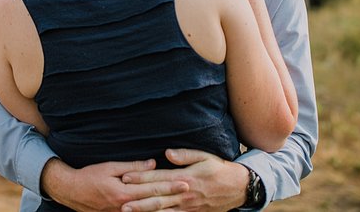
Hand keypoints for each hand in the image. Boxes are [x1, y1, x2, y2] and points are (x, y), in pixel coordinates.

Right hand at [42, 158, 189, 211]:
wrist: (71, 191)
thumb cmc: (89, 176)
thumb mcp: (110, 167)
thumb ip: (132, 167)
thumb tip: (153, 164)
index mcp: (124, 192)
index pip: (152, 189)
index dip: (170, 185)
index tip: (185, 182)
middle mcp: (125, 207)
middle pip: (155, 203)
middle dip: (173, 198)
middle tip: (190, 193)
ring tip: (183, 209)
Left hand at [119, 149, 248, 211]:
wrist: (238, 188)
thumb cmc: (219, 169)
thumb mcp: (204, 156)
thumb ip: (185, 155)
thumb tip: (167, 153)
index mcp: (185, 178)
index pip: (158, 178)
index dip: (141, 178)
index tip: (125, 178)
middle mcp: (184, 194)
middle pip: (157, 197)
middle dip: (137, 200)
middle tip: (120, 203)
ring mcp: (188, 207)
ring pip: (163, 211)